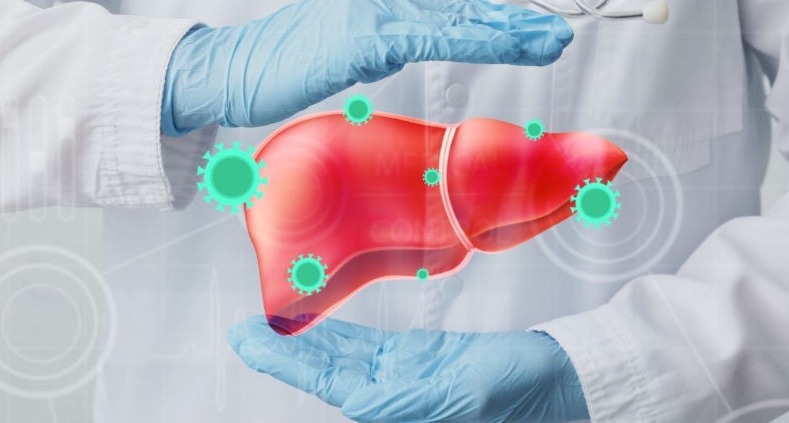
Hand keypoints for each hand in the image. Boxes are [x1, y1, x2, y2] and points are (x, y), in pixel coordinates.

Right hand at [161, 0, 573, 134]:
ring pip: (460, 16)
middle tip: (554, 31)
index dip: (492, 13)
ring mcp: (377, 9)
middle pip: (464, 4)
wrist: (234, 70)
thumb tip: (404, 46)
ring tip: (550, 40)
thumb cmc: (284, 59)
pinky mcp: (368, 34)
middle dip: (513, 18)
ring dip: (511, 30)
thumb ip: (381, 38)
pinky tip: (511, 45)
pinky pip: (437, 37)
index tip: (528, 25)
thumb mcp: (345, 44)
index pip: (451, 3)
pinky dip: (480, 40)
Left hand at [228, 316, 589, 422]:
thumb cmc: (522, 394)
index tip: (250, 343)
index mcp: (399, 409)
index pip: (330, 386)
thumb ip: (406, 402)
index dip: (287, 365)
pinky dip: (339, 336)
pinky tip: (316, 325)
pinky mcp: (421, 360)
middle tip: (239, 331)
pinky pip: (369, 348)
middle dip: (283, 353)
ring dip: (305, 341)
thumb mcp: (462, 395)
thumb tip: (355, 404)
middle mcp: (394, 396)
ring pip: (342, 357)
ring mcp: (405, 377)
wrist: (561, 383)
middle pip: (326, 372)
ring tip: (264, 325)